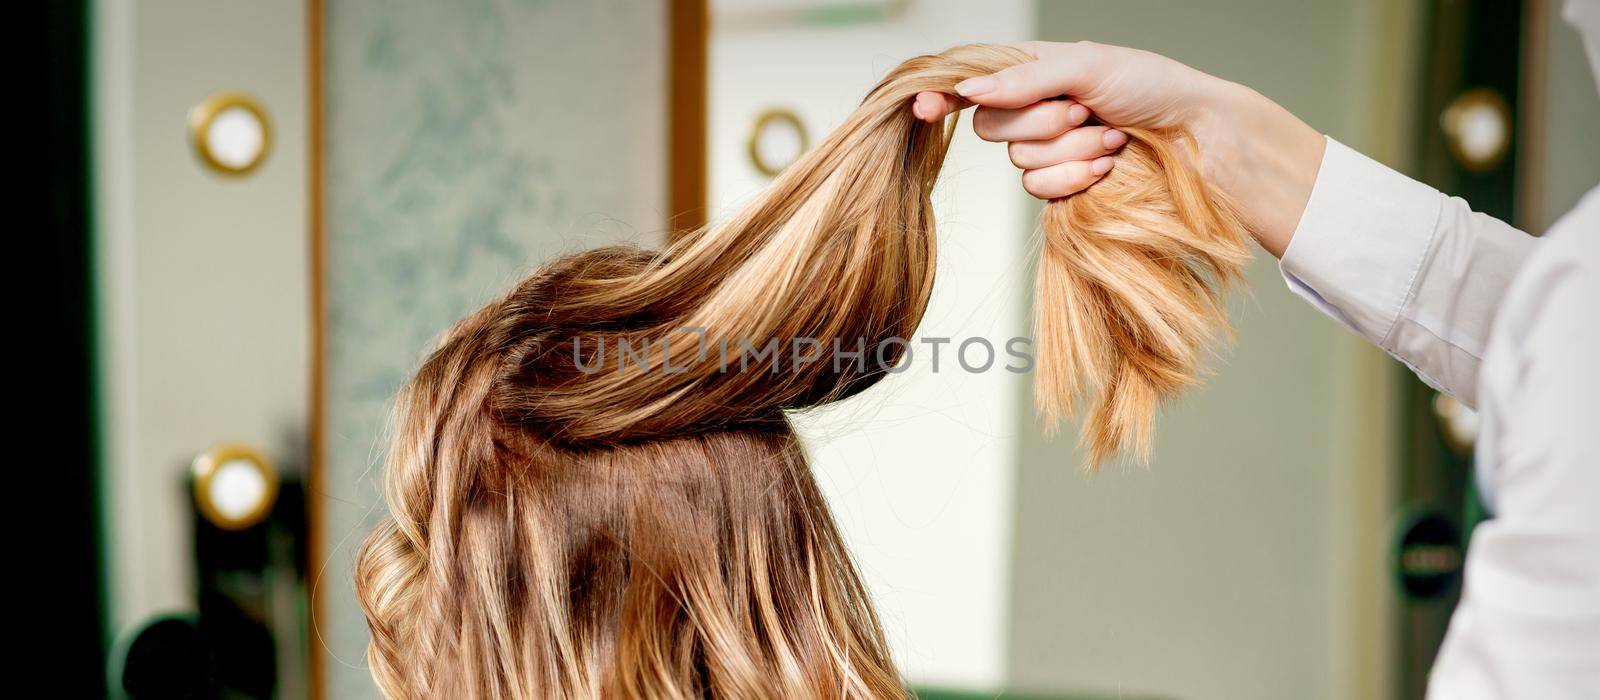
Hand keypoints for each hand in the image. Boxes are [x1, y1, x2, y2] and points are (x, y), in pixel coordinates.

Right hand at [912, 41, 1324, 257]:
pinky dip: (1077, 176)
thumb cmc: (1153, 87)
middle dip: (1041, 122)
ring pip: (1019, 162)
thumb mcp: (1087, 66)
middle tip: (1085, 111)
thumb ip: (1024, 79)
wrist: (1198, 138)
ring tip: (1111, 138)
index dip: (942, 93)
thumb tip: (969, 91)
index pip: (972, 81)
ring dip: (1071, 149)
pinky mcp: (1062, 189)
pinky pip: (1041, 190)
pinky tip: (1107, 166)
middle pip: (990, 126)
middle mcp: (1032, 111)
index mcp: (1033, 72)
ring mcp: (1046, 152)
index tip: (922, 106)